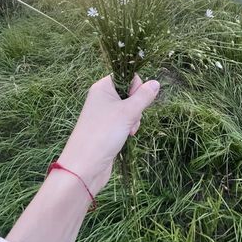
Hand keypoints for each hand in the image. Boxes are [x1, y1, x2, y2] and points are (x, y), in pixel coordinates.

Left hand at [58, 74, 159, 193]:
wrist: (85, 166)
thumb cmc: (104, 133)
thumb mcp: (128, 112)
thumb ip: (144, 96)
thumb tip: (156, 83)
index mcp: (103, 87)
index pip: (126, 76)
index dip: (135, 87)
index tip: (136, 100)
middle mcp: (102, 97)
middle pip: (129, 92)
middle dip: (136, 106)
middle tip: (131, 118)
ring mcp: (104, 113)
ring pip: (129, 108)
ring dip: (134, 119)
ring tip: (129, 130)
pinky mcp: (107, 127)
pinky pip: (124, 120)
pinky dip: (129, 127)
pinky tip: (128, 136)